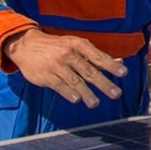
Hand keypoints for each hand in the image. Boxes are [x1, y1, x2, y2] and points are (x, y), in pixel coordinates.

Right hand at [2, 29, 126, 108]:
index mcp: (79, 45)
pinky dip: (68, 93)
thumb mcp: (77, 46)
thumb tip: (120, 63)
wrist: (27, 45)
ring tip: (96, 104)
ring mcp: (57, 65)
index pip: (98, 57)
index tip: (124, 73)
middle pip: (89, 71)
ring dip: (86, 93)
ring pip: (74, 80)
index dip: (111, 65)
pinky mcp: (45, 76)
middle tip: (116, 94)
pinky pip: (59, 85)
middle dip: (104, 83)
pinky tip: (76, 100)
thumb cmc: (58, 47)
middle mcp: (69, 54)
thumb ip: (97, 57)